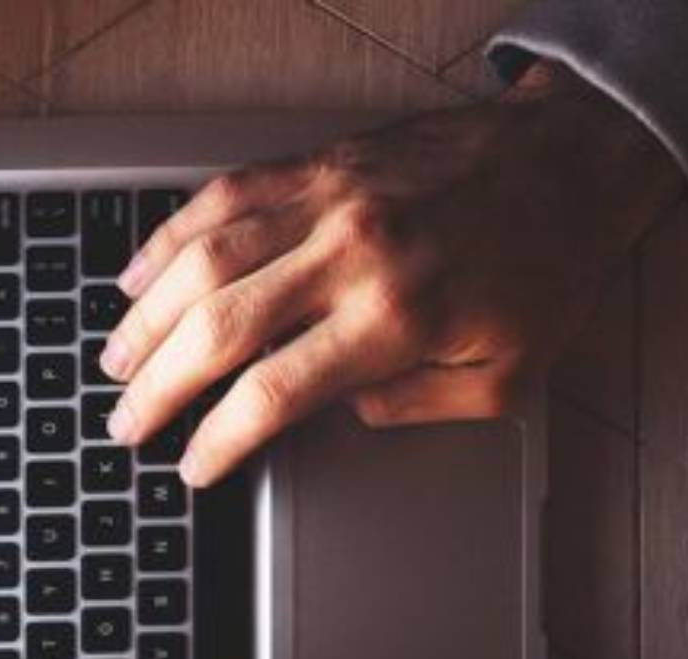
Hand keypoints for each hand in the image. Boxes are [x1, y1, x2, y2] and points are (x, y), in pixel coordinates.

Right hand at [98, 61, 683, 486]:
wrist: (572, 161)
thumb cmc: (547, 269)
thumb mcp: (508, 376)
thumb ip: (416, 408)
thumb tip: (340, 415)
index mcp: (397, 317)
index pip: (274, 393)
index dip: (220, 439)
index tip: (192, 468)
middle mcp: (352, 254)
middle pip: (220, 328)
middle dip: (159, 386)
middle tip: (126, 422)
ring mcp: (330, 199)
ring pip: (206, 257)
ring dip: (148, 315)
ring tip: (115, 359)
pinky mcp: (322, 162)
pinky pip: (226, 194)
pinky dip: (172, 235)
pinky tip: (140, 272)